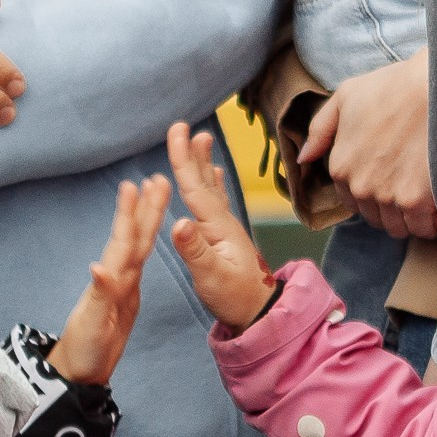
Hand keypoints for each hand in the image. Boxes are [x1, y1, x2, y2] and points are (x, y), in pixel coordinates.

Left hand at [49, 174, 170, 386]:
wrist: (79, 373)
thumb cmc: (82, 351)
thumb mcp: (92, 324)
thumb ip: (99, 295)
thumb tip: (99, 267)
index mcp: (112, 281)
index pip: (124, 242)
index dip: (129, 215)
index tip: (133, 185)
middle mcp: (118, 279)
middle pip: (136, 238)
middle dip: (146, 209)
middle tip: (157, 179)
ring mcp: (123, 287)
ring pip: (139, 247)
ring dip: (146, 220)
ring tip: (154, 194)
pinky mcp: (127, 298)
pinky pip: (139, 264)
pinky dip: (143, 246)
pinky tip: (145, 234)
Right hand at [165, 122, 275, 331]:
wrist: (260, 312)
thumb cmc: (235, 298)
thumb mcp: (212, 277)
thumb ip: (195, 250)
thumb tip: (178, 222)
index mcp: (217, 227)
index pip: (194, 187)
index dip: (183, 159)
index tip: (177, 131)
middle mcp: (223, 222)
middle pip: (202, 181)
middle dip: (191, 153)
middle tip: (183, 125)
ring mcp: (225, 228)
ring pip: (209, 188)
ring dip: (201, 162)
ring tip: (200, 138)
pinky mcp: (224, 236)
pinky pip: (215, 202)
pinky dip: (211, 184)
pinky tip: (213, 173)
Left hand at [308, 55, 436, 239]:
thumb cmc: (393, 87)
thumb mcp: (346, 96)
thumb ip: (320, 129)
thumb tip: (304, 159)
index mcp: (341, 167)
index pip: (352, 202)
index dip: (372, 194)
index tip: (391, 181)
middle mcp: (360, 187)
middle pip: (376, 218)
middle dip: (390, 208)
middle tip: (410, 188)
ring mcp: (387, 196)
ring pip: (398, 227)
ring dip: (411, 218)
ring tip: (427, 199)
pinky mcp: (416, 201)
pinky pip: (422, 227)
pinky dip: (432, 222)